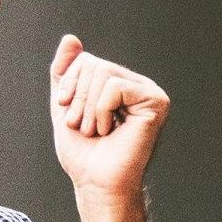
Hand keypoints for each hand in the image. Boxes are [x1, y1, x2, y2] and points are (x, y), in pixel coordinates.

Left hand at [50, 36, 169, 198]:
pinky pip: (115, 86)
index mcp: (118, 85)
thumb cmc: (84, 153)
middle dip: (78, 97)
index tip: (72, 118)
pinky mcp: (156, 102)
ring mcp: (149, 92)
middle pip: (93, 62)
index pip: (85, 60)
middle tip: (86, 128)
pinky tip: (110, 130)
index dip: (70, 86)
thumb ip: (65, 72)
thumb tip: (71, 39)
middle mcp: (137, 86)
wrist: (97, 183)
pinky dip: (102, 110)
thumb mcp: (65, 105)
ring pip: (103, 71)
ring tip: (97, 132)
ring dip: (88, 107)